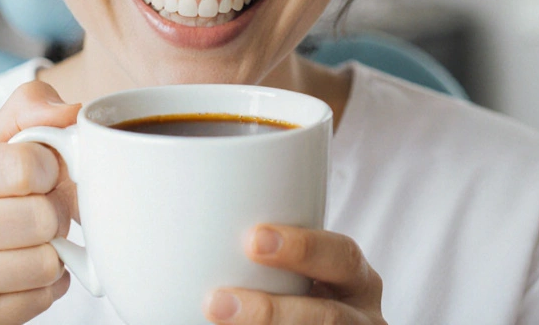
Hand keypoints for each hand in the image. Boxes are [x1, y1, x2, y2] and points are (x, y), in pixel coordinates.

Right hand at [0, 80, 80, 324]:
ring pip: (49, 260)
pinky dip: (45, 286)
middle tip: (35, 217)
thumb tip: (72, 111)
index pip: (26, 166)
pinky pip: (45, 296)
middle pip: (42, 216)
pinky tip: (19, 277)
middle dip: (53, 215)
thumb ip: (25, 114)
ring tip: (25, 246)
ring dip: (52, 254)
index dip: (49, 169)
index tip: (37, 177)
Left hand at [204, 225, 385, 324]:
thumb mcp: (295, 272)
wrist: (308, 320)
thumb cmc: (294, 292)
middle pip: (329, 318)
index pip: (341, 257)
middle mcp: (362, 319)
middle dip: (272, 313)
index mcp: (356, 280)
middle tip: (216, 303)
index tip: (251, 239)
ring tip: (214, 324)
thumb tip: (175, 223)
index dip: (303, 248)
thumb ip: (259, 256)